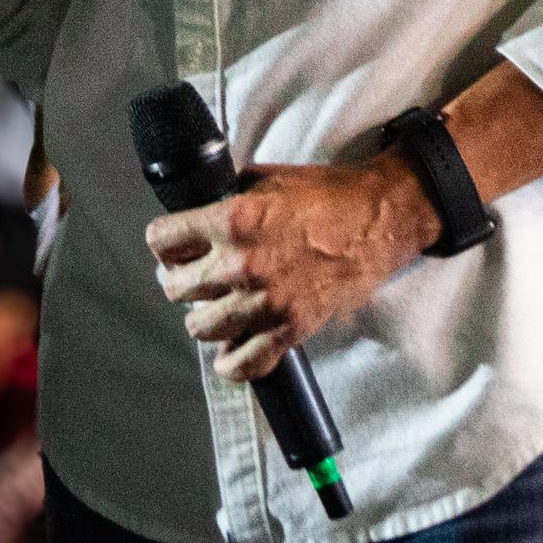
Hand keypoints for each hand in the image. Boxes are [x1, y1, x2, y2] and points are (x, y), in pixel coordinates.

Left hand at [145, 154, 430, 384]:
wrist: (380, 219)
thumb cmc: (330, 195)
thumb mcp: (268, 178)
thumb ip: (228, 195)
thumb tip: (199, 207)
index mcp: (232, 220)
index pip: (162, 241)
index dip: (164, 242)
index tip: (172, 246)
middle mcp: (242, 264)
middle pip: (176, 288)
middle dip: (180, 279)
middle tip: (193, 275)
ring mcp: (265, 301)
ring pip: (200, 327)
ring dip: (204, 316)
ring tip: (215, 306)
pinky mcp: (290, 328)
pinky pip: (244, 364)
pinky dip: (232, 362)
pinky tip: (231, 350)